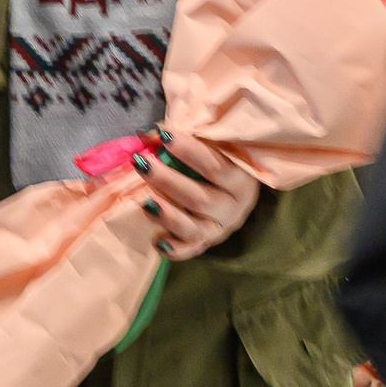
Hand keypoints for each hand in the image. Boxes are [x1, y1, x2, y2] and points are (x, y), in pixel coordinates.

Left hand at [132, 130, 261, 261]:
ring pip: (193, 228)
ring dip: (167, 216)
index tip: (164, 136)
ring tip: (144, 202)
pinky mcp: (206, 243)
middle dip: (167, 181)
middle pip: (200, 198)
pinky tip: (156, 240)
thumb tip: (150, 137)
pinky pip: (189, 250)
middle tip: (141, 164)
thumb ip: (188, 138)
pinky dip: (173, 249)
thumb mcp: (213, 145)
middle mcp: (234, 208)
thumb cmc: (222, 157)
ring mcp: (220, 229)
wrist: (234, 187)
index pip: (215, 166)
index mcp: (243, 179)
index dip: (188, 151)